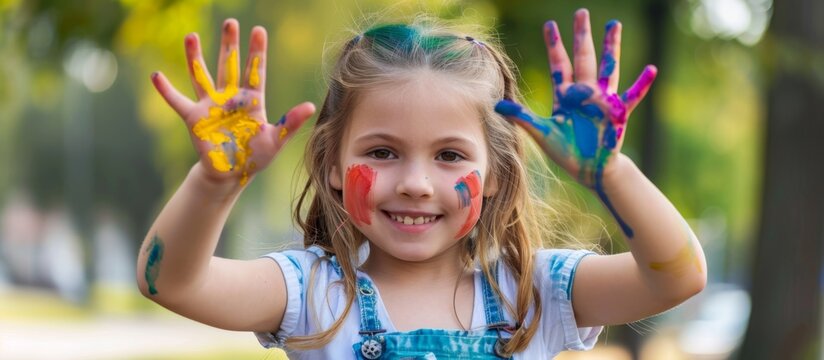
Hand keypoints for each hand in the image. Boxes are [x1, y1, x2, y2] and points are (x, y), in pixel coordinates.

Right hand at [151, 19, 314, 185]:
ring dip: (195, 57)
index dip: (257, 52)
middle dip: (230, 44)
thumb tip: (310, 106)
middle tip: (230, 22)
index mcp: (252, 100)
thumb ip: (290, 123)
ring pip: (202, 76)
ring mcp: (211, 106)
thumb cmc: (255, 157)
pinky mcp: (194, 118)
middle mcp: (230, 98)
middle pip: (229, 65)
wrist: (232, 174)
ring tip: (191, 36)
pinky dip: (166, 90)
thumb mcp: (275, 140)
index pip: (256, 71)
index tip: (259, 31)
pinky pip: (178, 101)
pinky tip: (156, 75)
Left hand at [495, 9, 654, 187]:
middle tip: (581, 13)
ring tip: (613, 24)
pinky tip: (651, 69)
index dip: (554, 45)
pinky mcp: (619, 113)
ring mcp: (603, 101)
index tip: (550, 24)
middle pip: (583, 58)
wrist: (589, 169)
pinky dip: (642, 84)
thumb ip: (522, 118)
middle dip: (581, 36)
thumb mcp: (542, 133)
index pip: (559, 64)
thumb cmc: (566, 152)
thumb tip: (497, 106)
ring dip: (611, 47)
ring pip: (608, 67)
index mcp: (565, 96)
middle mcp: (584, 93)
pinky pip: (632, 96)